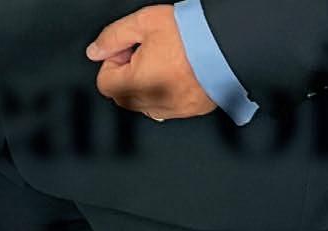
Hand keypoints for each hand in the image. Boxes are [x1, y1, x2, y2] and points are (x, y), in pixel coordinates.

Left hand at [86, 5, 215, 120]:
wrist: (233, 41)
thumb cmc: (193, 32)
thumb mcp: (144, 23)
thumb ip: (113, 37)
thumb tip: (94, 51)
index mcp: (137, 83)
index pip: (105, 83)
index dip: (114, 62)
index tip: (130, 49)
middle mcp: (154, 102)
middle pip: (123, 96)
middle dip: (128, 75)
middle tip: (149, 53)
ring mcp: (175, 109)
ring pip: (145, 104)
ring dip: (147, 86)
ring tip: (167, 62)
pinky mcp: (193, 110)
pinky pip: (169, 107)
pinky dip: (168, 93)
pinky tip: (180, 73)